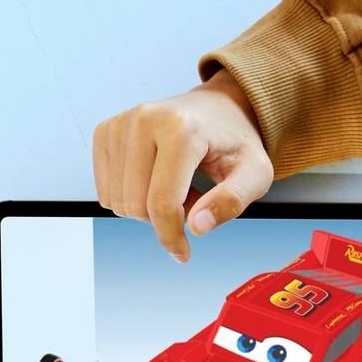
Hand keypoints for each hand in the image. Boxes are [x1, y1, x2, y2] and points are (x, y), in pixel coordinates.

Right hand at [91, 79, 274, 260]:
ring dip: (146, 208)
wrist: (217, 109)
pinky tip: (154, 179)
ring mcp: (120, 124)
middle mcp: (144, 119)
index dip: (171, 237)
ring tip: (176, 187)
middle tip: (192, 200)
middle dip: (162, 218)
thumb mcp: (255, 173)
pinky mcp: (105, 132)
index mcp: (181, 129)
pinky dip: (130, 196)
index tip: (184, 253)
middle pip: (134, 206)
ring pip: (116, 202)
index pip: (161, 203)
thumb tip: (197, 227)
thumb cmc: (235, 143)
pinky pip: (105, 190)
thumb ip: (232, 201)